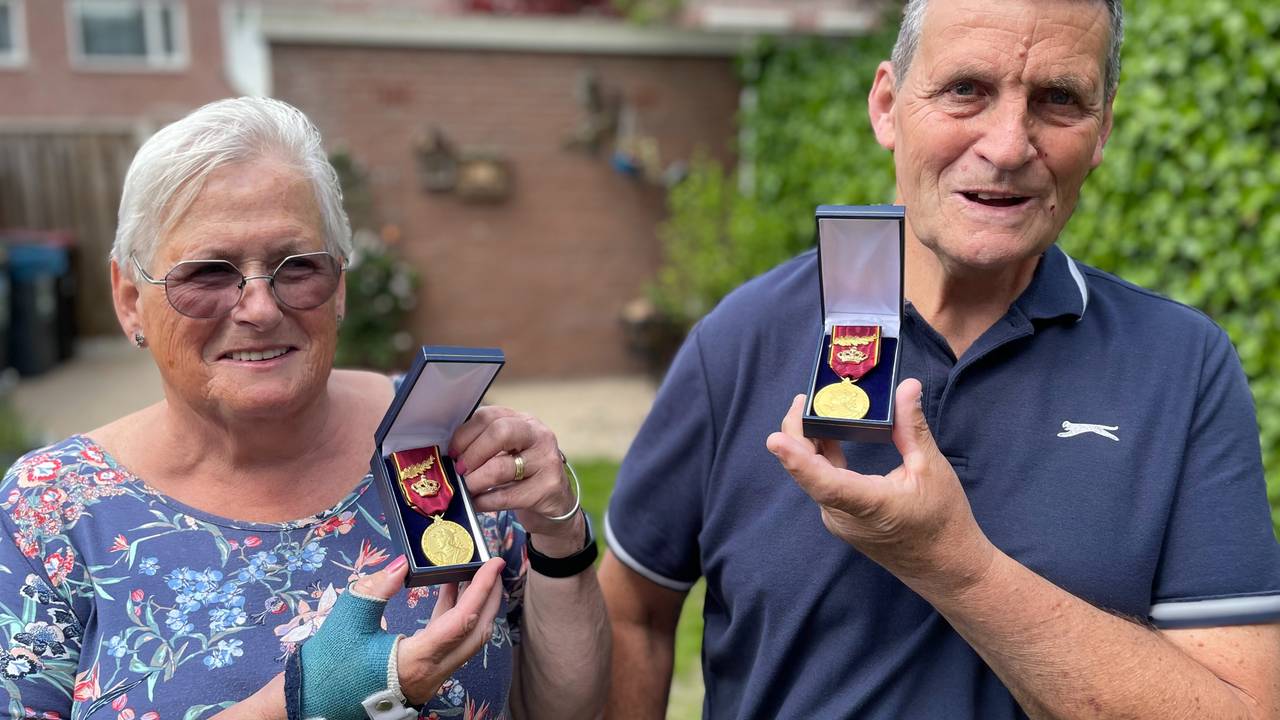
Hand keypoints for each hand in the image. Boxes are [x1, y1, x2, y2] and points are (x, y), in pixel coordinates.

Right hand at [346, 555, 505, 705]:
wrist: (318, 702)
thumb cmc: (330, 665)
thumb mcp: (348, 620)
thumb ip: (375, 589)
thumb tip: (401, 564)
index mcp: (415, 660)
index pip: (462, 621)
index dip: (481, 590)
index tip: (494, 563)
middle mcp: (432, 673)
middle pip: (476, 633)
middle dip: (491, 598)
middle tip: (494, 567)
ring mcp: (431, 677)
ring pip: (467, 641)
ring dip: (475, 607)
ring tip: (473, 573)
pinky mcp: (425, 675)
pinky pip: (451, 644)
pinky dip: (455, 617)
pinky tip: (449, 593)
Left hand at [449, 406, 582, 547]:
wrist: (556, 503)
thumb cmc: (525, 475)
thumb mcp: (510, 452)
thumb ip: (486, 446)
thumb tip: (452, 455)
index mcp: (524, 421)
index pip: (489, 415)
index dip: (465, 434)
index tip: (453, 452)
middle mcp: (539, 436)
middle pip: (500, 432)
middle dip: (473, 453)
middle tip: (460, 470)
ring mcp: (546, 461)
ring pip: (500, 468)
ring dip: (474, 481)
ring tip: (466, 489)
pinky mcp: (547, 488)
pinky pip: (506, 496)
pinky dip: (484, 502)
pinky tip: (476, 504)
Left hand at [765, 379, 995, 596]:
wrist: (943, 566)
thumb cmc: (942, 521)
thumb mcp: (931, 469)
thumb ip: (912, 427)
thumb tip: (907, 386)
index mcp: (870, 505)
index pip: (825, 483)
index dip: (798, 460)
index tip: (776, 440)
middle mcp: (845, 516)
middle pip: (810, 473)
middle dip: (798, 434)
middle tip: (803, 398)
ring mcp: (839, 519)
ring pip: (813, 478)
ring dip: (808, 444)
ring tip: (811, 407)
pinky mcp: (841, 518)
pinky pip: (822, 484)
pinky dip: (820, 458)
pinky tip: (824, 433)